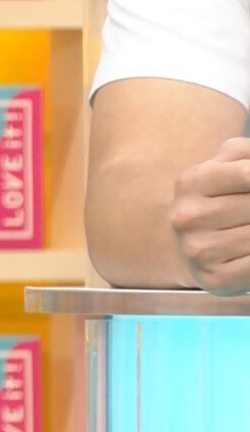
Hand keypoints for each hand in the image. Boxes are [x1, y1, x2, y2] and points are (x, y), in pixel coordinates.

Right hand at [172, 138, 249, 295]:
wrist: (198, 245)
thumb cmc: (223, 198)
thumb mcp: (229, 164)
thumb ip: (246, 153)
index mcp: (190, 182)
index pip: (247, 174)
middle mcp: (188, 217)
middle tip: (249, 213)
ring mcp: (198, 250)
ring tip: (248, 225)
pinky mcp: (214, 278)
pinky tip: (249, 247)